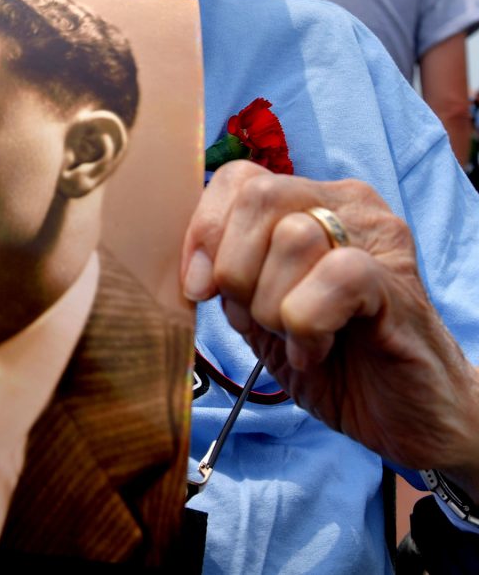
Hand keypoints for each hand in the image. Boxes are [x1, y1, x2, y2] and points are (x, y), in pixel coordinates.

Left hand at [182, 160, 478, 495]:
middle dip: (235, 269)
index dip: (204, 230)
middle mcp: (347, 204)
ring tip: (293, 337)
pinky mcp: (399, 284)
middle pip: (258, 197)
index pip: (237, 177)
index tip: (199, 288)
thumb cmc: (332, 359)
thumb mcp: (259, 310)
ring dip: (272, 304)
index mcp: (309, 200)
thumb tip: (190, 264)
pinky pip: (335, 276)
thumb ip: (226, 274)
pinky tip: (313, 349)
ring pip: (292, 237)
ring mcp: (378, 239)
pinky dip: (307, 322)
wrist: (406, 419)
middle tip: (256, 319)